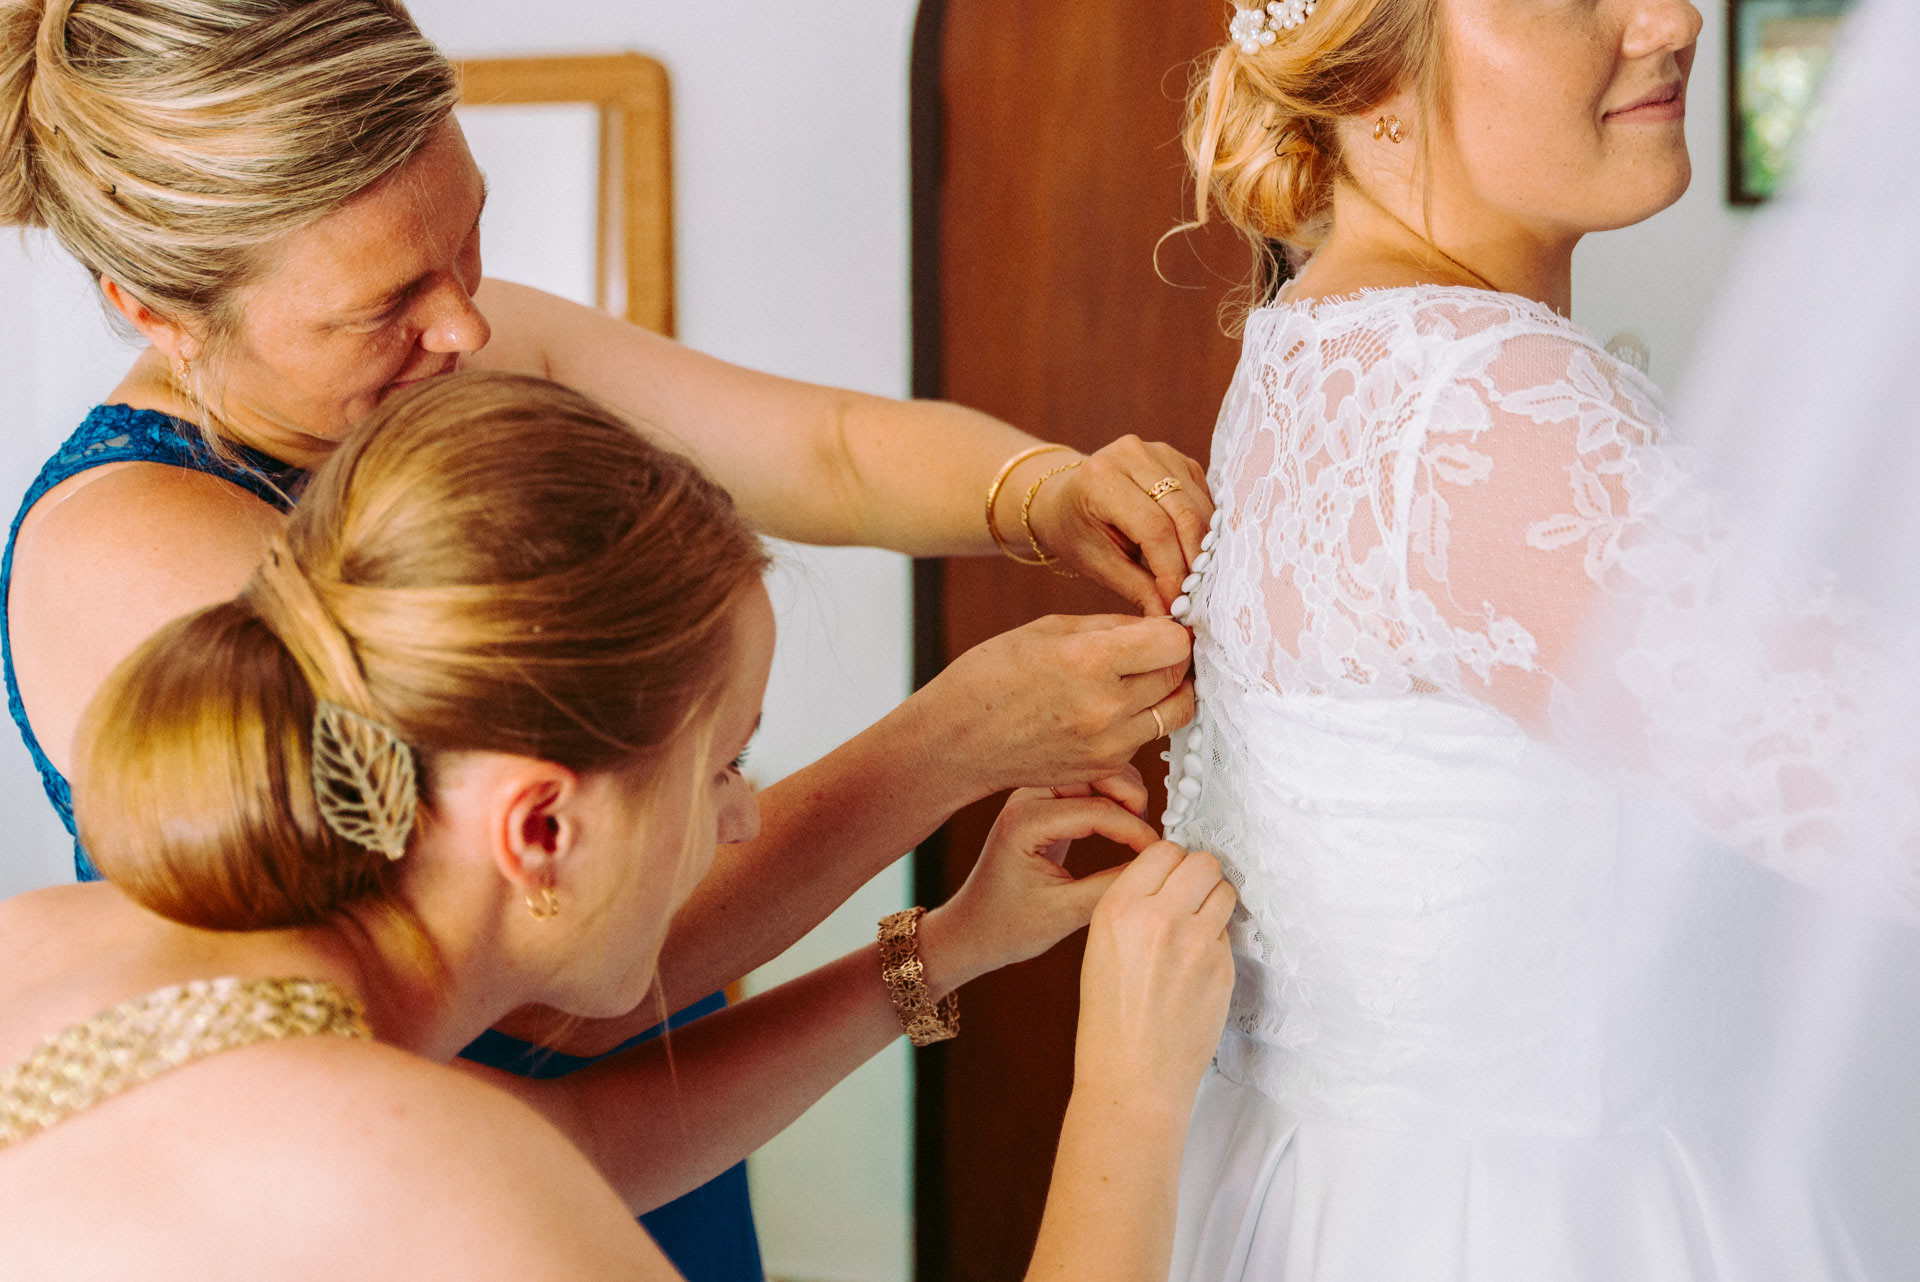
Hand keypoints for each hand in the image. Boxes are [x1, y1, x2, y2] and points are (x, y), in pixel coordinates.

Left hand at [919, 775, 1161, 993]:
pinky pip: (1085, 786)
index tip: (1157, 854)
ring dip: (1123, 795)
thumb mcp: (1063, 914)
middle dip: (1131, 798)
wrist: (972, 930)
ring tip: (1138, 834)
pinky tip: (1123, 828)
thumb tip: (1153, 867)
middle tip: (1150, 836)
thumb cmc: (1005, 927)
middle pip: (1095, 773)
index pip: (1097, 809)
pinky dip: (1111, 800)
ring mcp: (1033, 797)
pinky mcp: (1043, 805)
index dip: (1135, 831)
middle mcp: (1026, 799)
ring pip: (1093, 774)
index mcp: (1025, 822)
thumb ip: (1111, 888)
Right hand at [922, 614, 1195, 798]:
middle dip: (1174, 657)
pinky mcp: (1105, 769)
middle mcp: (1105, 708)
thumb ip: (1111, 627)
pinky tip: (1112, 705)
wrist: (956, 742)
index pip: (1173, 642)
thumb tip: (1161, 626)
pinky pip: (1148, 737)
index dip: (1172, 629)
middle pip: (1180, 676)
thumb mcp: (1047, 630)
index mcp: (1089, 662)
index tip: (1160, 626)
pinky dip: (1143, 718)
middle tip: (1154, 648)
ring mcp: (1108, 745)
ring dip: (1168, 690)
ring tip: (1141, 676)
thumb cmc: (990, 677)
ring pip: (1177, 712)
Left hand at [1024, 436, 1212, 614]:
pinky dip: (1205, 530)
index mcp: (1101, 479)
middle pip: (1184, 515)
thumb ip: (1136, 589)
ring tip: (1198, 581)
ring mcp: (1158, 451)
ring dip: (1204, 548)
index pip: (1154, 529)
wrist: (1065, 498)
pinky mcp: (1177, 458)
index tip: (1179, 604)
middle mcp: (1131, 454)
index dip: (1172, 570)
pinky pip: (1203, 498)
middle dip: (1194, 562)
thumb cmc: (1076, 532)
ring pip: (1199, 507)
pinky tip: (1196, 555)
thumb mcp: (1096, 564)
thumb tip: (1170, 621)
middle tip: (1196, 598)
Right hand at [1073, 843, 1234, 1103]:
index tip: (1170, 879)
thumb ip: (1133, 908)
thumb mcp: (1100, 948)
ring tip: (1196, 929)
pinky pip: (1228, 934)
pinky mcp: (1223, 968)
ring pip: (1225, 891)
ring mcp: (1197, 943)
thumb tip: (1169, 882)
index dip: (1170, 864)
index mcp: (1119, 908)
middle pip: (1203, 862)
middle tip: (1190, 898)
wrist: (1132, 1080)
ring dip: (1215, 903)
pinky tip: (1196, 969)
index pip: (1163, 850)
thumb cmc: (1108, 1021)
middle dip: (1199, 876)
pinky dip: (1217, 942)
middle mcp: (1159, 917)